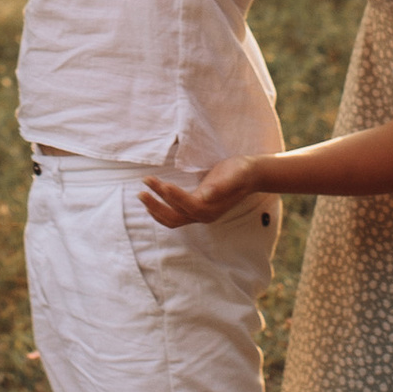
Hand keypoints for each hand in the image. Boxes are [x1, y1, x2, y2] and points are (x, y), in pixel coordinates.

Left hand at [139, 159, 257, 227]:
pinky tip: (152, 201)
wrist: (251, 175)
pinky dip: (160, 210)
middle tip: (141, 190)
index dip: (173, 196)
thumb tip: (206, 195)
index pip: (187, 206)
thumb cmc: (241, 172)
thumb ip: (222, 186)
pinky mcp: (196, 208)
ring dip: (155, 208)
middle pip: (174, 217)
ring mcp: (200, 214)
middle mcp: (204, 215)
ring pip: (172, 219)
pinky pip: (175, 216)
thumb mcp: (235, 175)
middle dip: (156, 205)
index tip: (160, 183)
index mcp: (212, 209)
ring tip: (142, 193)